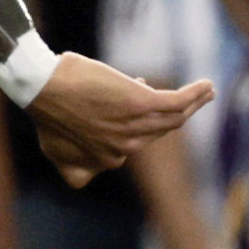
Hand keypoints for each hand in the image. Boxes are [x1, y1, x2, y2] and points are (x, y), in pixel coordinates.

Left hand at [27, 53, 212, 187]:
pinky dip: (195, 95)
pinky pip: (177, 102)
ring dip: (194, 104)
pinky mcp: (143, 104)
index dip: (139, 118)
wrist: (42, 88)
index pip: (136, 140)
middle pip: (160, 129)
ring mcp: (135, 127)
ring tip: (205, 92)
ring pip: (174, 118)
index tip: (134, 89)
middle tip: (188, 100)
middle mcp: (125, 148)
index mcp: (107, 160)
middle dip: (177, 114)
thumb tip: (99, 162)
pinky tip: (206, 86)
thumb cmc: (46, 113)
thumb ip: (77, 162)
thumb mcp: (56, 150)